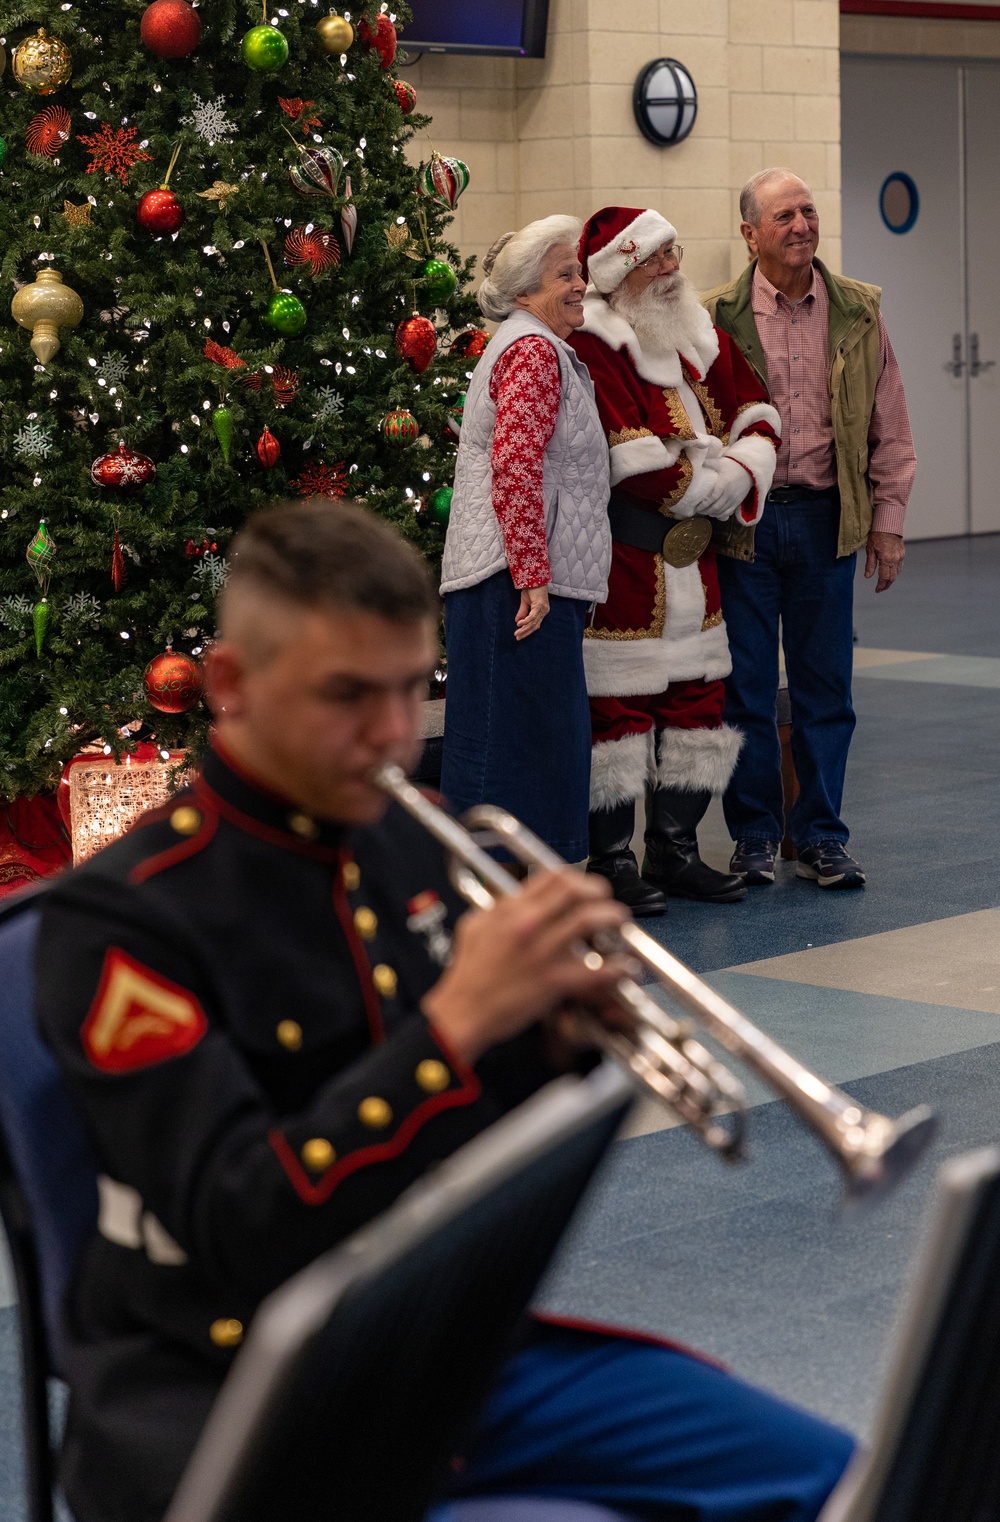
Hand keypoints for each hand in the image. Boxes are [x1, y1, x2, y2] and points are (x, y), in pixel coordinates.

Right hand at [421, 869, 630, 1063]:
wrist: (463, 1010)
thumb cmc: (468, 973)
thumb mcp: (475, 925)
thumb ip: (499, 907)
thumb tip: (516, 897)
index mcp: (510, 910)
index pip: (551, 877)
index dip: (575, 877)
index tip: (582, 886)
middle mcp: (528, 925)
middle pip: (574, 890)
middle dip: (598, 890)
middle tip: (605, 900)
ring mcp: (543, 952)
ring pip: (589, 921)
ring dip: (611, 917)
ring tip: (619, 921)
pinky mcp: (553, 981)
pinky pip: (594, 970)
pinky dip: (615, 968)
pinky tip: (624, 967)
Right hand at [514, 585, 548, 640]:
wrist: (534, 577)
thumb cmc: (531, 588)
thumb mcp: (525, 601)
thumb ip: (523, 612)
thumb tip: (518, 622)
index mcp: (542, 611)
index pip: (535, 624)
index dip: (527, 631)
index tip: (520, 636)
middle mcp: (544, 611)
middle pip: (535, 625)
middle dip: (525, 632)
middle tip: (517, 637)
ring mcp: (543, 609)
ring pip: (534, 623)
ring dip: (524, 629)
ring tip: (517, 633)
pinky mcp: (540, 605)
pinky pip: (533, 616)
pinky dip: (526, 621)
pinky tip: (520, 624)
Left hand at [699, 457, 751, 519]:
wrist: (749, 470)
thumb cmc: (733, 465)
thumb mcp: (720, 462)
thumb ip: (708, 463)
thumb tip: (696, 463)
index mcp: (723, 484)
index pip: (712, 498)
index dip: (703, 505)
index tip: (696, 507)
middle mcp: (729, 493)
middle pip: (716, 507)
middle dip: (705, 511)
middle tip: (698, 511)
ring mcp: (734, 499)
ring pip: (721, 511)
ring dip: (712, 514)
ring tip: (705, 512)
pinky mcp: (738, 502)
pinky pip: (728, 512)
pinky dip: (720, 515)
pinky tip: (714, 514)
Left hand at [865, 531, 904, 592]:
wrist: (888, 525)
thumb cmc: (877, 536)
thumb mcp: (870, 550)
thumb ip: (870, 565)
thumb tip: (868, 577)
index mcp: (887, 559)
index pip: (884, 577)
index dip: (880, 585)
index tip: (877, 590)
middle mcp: (895, 559)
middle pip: (892, 577)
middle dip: (886, 585)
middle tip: (880, 589)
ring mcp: (900, 556)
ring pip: (897, 573)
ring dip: (891, 580)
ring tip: (885, 583)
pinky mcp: (902, 554)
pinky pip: (900, 567)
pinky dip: (895, 572)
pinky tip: (891, 574)